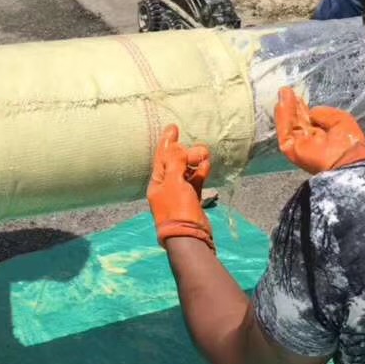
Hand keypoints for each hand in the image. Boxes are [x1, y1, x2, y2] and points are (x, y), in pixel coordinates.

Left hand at [147, 124, 213, 249]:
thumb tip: (176, 147)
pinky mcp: (191, 199)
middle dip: (186, 152)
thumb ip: (175, 163)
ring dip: (194, 161)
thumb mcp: (174, 183)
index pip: (161, 156)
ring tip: (204, 154)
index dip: (167, 141)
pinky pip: (195, 181)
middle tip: (199, 150)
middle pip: (175, 162)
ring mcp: (179, 193)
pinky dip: (200, 172)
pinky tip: (206, 165)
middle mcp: (166, 186)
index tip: (173, 128)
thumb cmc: (177, 209)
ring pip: (186, 171)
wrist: (189, 236)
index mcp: (157, 182)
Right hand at [275, 87, 364, 173]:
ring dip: (285, 108)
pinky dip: (282, 117)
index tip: (297, 95)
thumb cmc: (350, 143)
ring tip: (283, 93)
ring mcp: (299, 146)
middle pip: (296, 121)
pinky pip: (284, 131)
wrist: (348, 159)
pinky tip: (282, 104)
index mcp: (321, 136)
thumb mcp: (338, 119)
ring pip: (288, 124)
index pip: (307, 119)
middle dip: (291, 105)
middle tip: (286, 91)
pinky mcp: (291, 149)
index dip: (302, 107)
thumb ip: (322, 113)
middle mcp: (309, 141)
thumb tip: (309, 112)